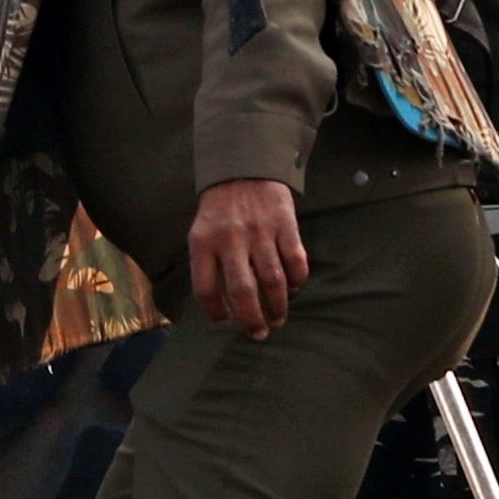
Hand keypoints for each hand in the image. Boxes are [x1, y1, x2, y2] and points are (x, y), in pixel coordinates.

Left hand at [189, 178, 307, 338]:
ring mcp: (260, 232)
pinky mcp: (285, 224)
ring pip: (273, 281)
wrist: (243, 165)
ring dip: (278, 306)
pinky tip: (293, 289)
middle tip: (259, 333)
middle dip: (253, 319)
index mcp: (203, 243)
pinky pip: (295, 261)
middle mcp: (231, 240)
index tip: (226, 321)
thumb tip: (222, 303)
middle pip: (243, 292)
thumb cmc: (220, 208)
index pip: (206, 289)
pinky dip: (297, 280)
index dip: (216, 312)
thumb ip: (208, 263)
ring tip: (278, 318)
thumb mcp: (201, 231)